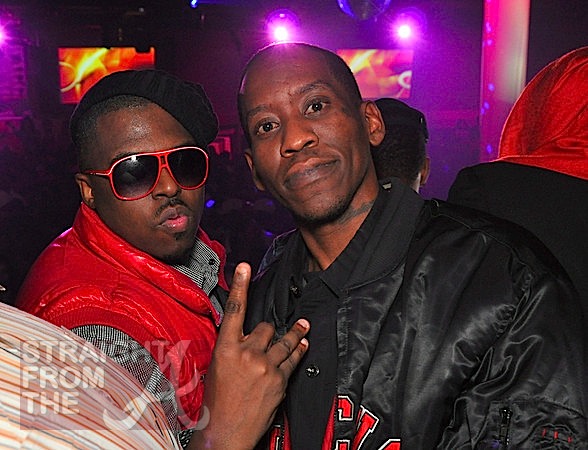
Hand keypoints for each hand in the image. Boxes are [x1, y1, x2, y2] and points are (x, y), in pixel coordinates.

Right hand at [189, 262, 309, 449]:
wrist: (225, 434)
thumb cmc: (216, 405)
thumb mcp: (215, 370)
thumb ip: (230, 350)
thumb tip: (241, 339)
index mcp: (225, 349)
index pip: (234, 310)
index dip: (240, 285)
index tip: (244, 267)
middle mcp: (247, 353)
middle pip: (266, 326)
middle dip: (267, 331)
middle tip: (269, 337)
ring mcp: (265, 366)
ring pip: (284, 340)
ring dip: (294, 334)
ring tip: (304, 327)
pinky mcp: (280, 379)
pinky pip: (293, 358)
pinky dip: (298, 351)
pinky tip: (303, 345)